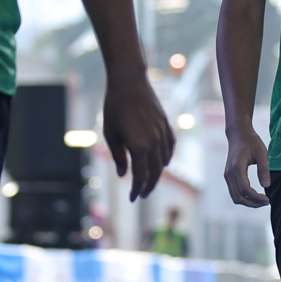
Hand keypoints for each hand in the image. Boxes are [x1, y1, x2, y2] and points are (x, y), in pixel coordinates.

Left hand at [102, 72, 173, 201]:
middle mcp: (154, 143)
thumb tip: (124, 175)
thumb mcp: (110, 134)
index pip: (139, 176)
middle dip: (148, 186)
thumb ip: (118, 156)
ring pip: (164, 161)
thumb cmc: (114, 107)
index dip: (136, 190)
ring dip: (157, 173)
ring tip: (149, 180)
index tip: (132, 199)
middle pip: (154, 172)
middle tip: (142, 194)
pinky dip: (167, 158)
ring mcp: (162, 133)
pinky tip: (162, 162)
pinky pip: (170, 147)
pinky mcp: (166, 125)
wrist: (129, 82)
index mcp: (138, 147)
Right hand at [223, 123, 270, 207]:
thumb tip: (266, 186)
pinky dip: (244, 197)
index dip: (257, 198)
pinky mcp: (228, 176)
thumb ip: (264, 169)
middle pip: (238, 197)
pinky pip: (234, 192)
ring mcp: (227, 175)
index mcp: (236, 168)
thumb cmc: (251, 141)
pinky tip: (255, 196)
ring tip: (261, 201)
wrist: (238, 134)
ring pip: (235, 197)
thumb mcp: (261, 153)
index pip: (245, 190)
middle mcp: (229, 173)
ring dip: (248, 202)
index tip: (268, 200)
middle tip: (266, 202)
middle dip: (252, 203)